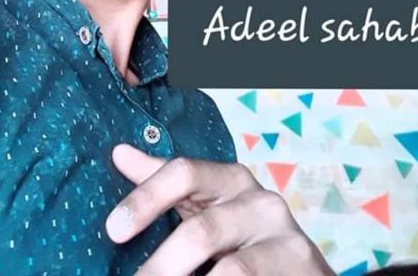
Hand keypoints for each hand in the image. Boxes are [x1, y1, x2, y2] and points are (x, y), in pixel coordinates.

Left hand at [106, 144, 332, 274]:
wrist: (300, 268)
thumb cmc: (241, 234)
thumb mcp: (205, 203)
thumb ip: (165, 183)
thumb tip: (119, 153)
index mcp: (231, 179)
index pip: (184, 172)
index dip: (146, 198)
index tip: (114, 230)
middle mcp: (261, 202)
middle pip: (202, 231)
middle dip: (162, 266)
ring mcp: (286, 239)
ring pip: (230, 270)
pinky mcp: (303, 267)